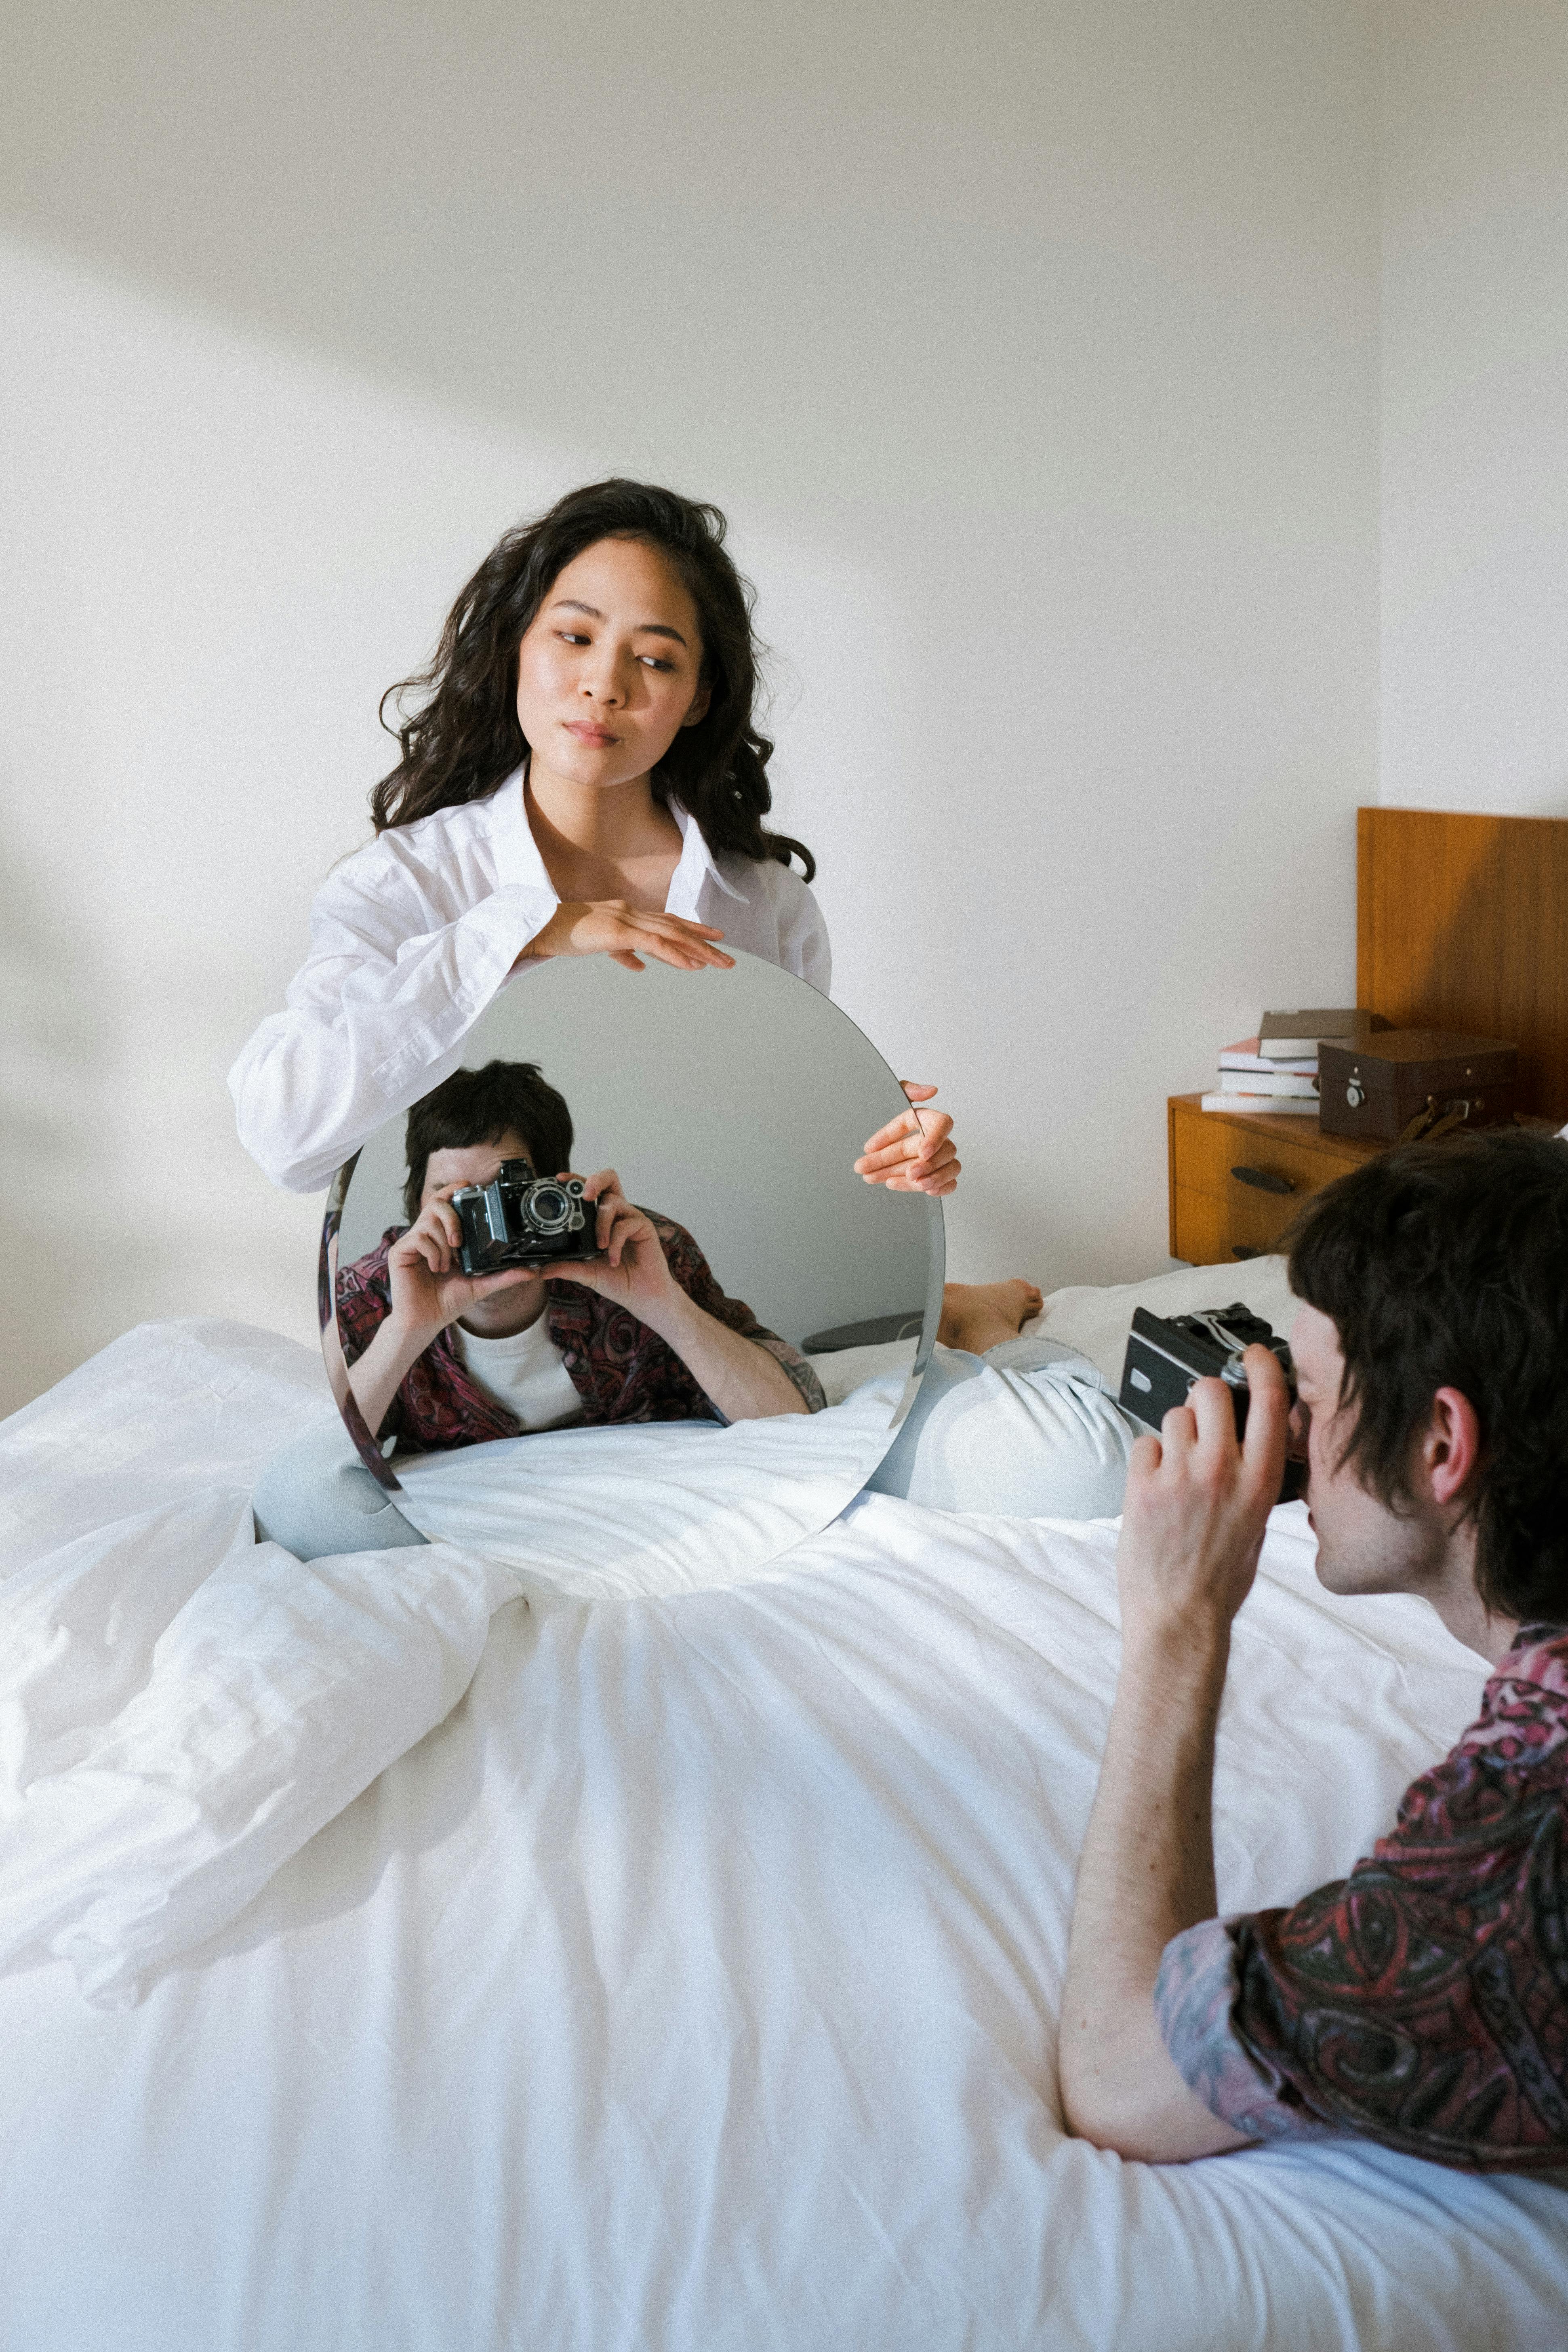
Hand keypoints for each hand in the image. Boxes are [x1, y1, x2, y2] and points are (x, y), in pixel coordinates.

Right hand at [385, 1190, 543, 1338]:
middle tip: (460, 1241)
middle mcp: (426, 1234)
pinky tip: (437, 1269)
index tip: (469, 1186)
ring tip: (449, 1264)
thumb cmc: (448, 1302)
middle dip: (453, 1217)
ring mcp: (411, 1242)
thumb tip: (531, 1271)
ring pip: (429, 1220)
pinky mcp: (400, 1252)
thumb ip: (503, 1276)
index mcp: (442, 1236)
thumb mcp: (480, 1285)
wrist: (426, 1321)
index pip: (445, 1203)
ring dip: (445, 1243)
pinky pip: (419, 1238)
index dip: (454, 1190)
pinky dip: (434, 1253)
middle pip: (437, 1203)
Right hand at [516, 901, 734, 974]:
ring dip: (698, 950)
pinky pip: (654, 944)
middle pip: (675, 926)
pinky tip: (692, 966)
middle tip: (727, 954)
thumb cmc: (563, 935)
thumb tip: (638, 965)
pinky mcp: (617, 931)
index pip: (666, 921)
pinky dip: (676, 955)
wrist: (538, 927)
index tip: (712, 938)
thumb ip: (621, 951)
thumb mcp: (598, 943)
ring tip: (720, 962)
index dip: (691, 929)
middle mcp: (630, 912)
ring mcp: (625, 919)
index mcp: (626, 914)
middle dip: (703, 941)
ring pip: (671, 934)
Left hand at [549, 1170, 679, 1321]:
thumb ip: (565, 1268)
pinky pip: (625, 1224)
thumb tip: (539, 1270)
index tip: (559, 1179)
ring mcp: (630, 1217)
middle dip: (594, 1181)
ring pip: (612, 1202)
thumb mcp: (585, 1272)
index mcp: (602, 1218)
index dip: (575, 1180)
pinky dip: (616, 1242)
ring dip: (602, 1224)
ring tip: (599, 1246)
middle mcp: (616, 1213)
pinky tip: (614, 1259)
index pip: (589, 1190)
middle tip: (585, 1195)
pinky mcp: (644, 1226)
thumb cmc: (616, 1279)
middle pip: (608, 1178)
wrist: (640, 1295)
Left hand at [853, 1081, 959, 1195]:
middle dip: (925, 1164)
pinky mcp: (937, 1176)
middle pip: (940, 1152)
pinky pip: (948, 1184)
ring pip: (947, 1169)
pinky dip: (938, 1188)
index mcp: (926, 1119)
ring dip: (930, 1178)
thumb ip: (908, 1089)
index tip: (923, 1152)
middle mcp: (936, 1139)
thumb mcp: (891, 1095)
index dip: (935, 1139)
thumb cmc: (885, 1111)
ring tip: (900, 1183)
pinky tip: (917, 1187)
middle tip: (906, 1173)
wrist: (867, 1144)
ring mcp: (939, 1159)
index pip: (941, 1125)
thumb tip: (930, 1091)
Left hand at [1115, 1345, 1289, 1656]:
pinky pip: (1144, 1443)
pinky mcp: (1142, 1485)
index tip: (1252, 1354)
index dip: (1262, 1367)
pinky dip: (1149, 1458)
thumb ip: (1253, 1474)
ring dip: (1176, 1432)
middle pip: (1209, 1391)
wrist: (1180, 1617)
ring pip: (1174, 1415)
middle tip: (1203, 1419)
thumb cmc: (1221, 1578)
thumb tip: (1244, 1433)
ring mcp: (1180, 1476)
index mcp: (1260, 1481)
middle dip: (1204, 1397)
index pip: (1269, 1401)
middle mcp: (1222, 1471)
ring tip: (1178, 1470)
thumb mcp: (1257, 1522)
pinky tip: (1156, 1486)